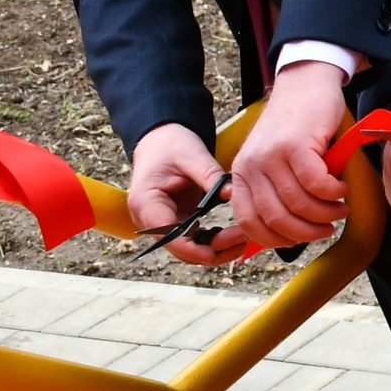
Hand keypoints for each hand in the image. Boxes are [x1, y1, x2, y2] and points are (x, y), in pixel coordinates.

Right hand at [127, 123, 243, 264]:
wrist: (161, 140)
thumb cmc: (171, 145)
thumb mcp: (192, 155)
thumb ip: (210, 175)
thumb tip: (232, 193)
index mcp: (147, 204)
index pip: (168, 238)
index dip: (194, 250)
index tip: (222, 249)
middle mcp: (150, 219)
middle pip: (181, 249)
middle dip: (212, 249)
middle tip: (244, 237)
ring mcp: (163, 223)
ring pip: (189, 249)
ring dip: (215, 248)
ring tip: (243, 237)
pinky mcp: (176, 221)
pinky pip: (194, 239)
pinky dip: (212, 240)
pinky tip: (233, 232)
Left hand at [229, 59, 355, 247]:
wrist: (306, 83)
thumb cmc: (297, 125)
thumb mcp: (276, 161)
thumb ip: (275, 190)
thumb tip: (289, 229)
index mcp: (241, 174)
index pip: (249, 221)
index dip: (275, 238)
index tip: (298, 240)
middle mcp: (251, 166)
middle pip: (275, 217)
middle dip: (305, 232)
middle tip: (326, 229)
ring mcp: (272, 155)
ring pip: (298, 203)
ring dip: (324, 213)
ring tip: (340, 209)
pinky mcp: (297, 144)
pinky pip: (316, 183)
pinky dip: (333, 192)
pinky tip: (342, 189)